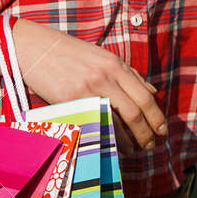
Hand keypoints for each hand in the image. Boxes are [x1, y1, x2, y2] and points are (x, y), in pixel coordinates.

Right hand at [12, 19, 167, 150]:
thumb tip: (153, 92)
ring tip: (135, 149)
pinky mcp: (67, 102)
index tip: (163, 129)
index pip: (144, 96)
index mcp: (114, 64)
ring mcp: (85, 91)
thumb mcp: (103, 56)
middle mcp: (103, 77)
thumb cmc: (69, 53)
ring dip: (128, 141)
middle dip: (147, 133)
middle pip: (134, 112)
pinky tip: (111, 147)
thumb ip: (129, 73)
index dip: (156, 116)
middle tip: (152, 144)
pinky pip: (92, 126)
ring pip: (115, 123)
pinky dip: (105, 139)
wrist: (34, 48)